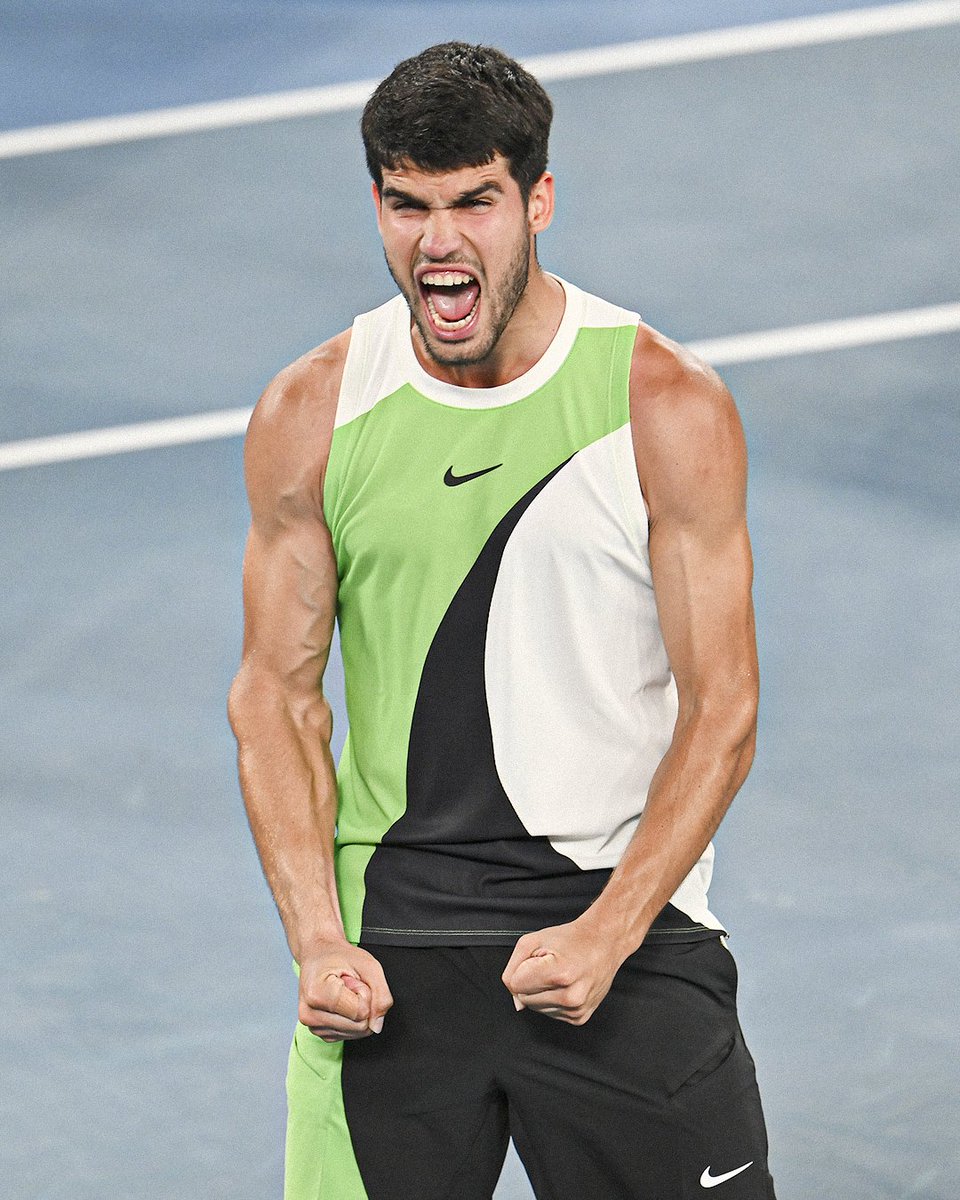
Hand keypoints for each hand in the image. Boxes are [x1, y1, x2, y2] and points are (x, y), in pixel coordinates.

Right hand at [298, 941, 392, 1041]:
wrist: (319, 955)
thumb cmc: (338, 956)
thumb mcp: (368, 964)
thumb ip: (381, 993)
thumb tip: (378, 1024)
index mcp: (316, 994)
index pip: (361, 1012)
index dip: (365, 993)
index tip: (352, 980)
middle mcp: (309, 1015)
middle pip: (360, 1026)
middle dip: (363, 1003)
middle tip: (349, 985)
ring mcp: (313, 1027)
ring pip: (357, 1032)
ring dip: (358, 1010)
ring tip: (344, 992)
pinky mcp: (321, 1033)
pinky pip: (351, 1034)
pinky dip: (353, 1018)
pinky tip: (341, 1002)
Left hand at [501, 919, 626, 1025]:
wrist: (604, 943)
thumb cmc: (570, 939)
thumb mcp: (533, 941)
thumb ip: (513, 968)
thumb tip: (515, 1000)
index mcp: (560, 973)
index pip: (515, 984)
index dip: (521, 970)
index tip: (536, 960)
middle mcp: (571, 996)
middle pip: (524, 999)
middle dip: (531, 982)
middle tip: (549, 966)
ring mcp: (577, 1009)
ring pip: (536, 1008)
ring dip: (541, 993)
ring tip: (559, 975)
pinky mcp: (580, 1017)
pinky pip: (550, 1013)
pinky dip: (552, 1000)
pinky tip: (565, 986)